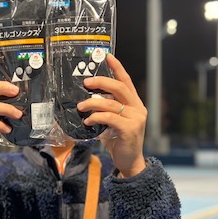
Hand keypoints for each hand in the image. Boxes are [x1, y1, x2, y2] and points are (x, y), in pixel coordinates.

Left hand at [77, 54, 146, 176]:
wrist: (130, 162)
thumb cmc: (119, 141)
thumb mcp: (112, 122)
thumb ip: (105, 110)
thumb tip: (86, 100)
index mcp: (134, 103)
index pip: (126, 81)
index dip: (117, 68)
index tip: (108, 56)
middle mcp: (137, 108)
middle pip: (120, 88)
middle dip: (101, 82)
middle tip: (86, 82)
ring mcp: (136, 119)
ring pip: (111, 104)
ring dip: (92, 103)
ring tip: (80, 106)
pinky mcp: (130, 129)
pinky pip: (109, 118)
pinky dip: (96, 118)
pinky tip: (87, 121)